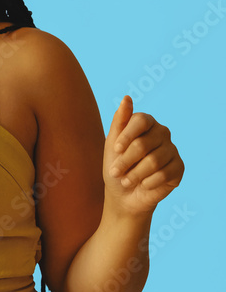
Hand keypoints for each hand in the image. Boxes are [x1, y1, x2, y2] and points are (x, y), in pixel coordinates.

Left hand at [103, 95, 184, 216]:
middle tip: (115, 172)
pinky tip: (144, 184)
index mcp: (146, 123)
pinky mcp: (179, 167)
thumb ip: (119, 121)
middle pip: (143, 144)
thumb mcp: (111, 144)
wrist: (124, 194)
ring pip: (153, 161)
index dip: (127, 135)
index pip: (141, 120)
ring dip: (135, 174)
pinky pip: (164, 174)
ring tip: (126, 181)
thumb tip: (127, 98)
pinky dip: (148, 182)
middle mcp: (162, 133)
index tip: (116, 149)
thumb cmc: (116, 166)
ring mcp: (172, 150)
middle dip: (125, 161)